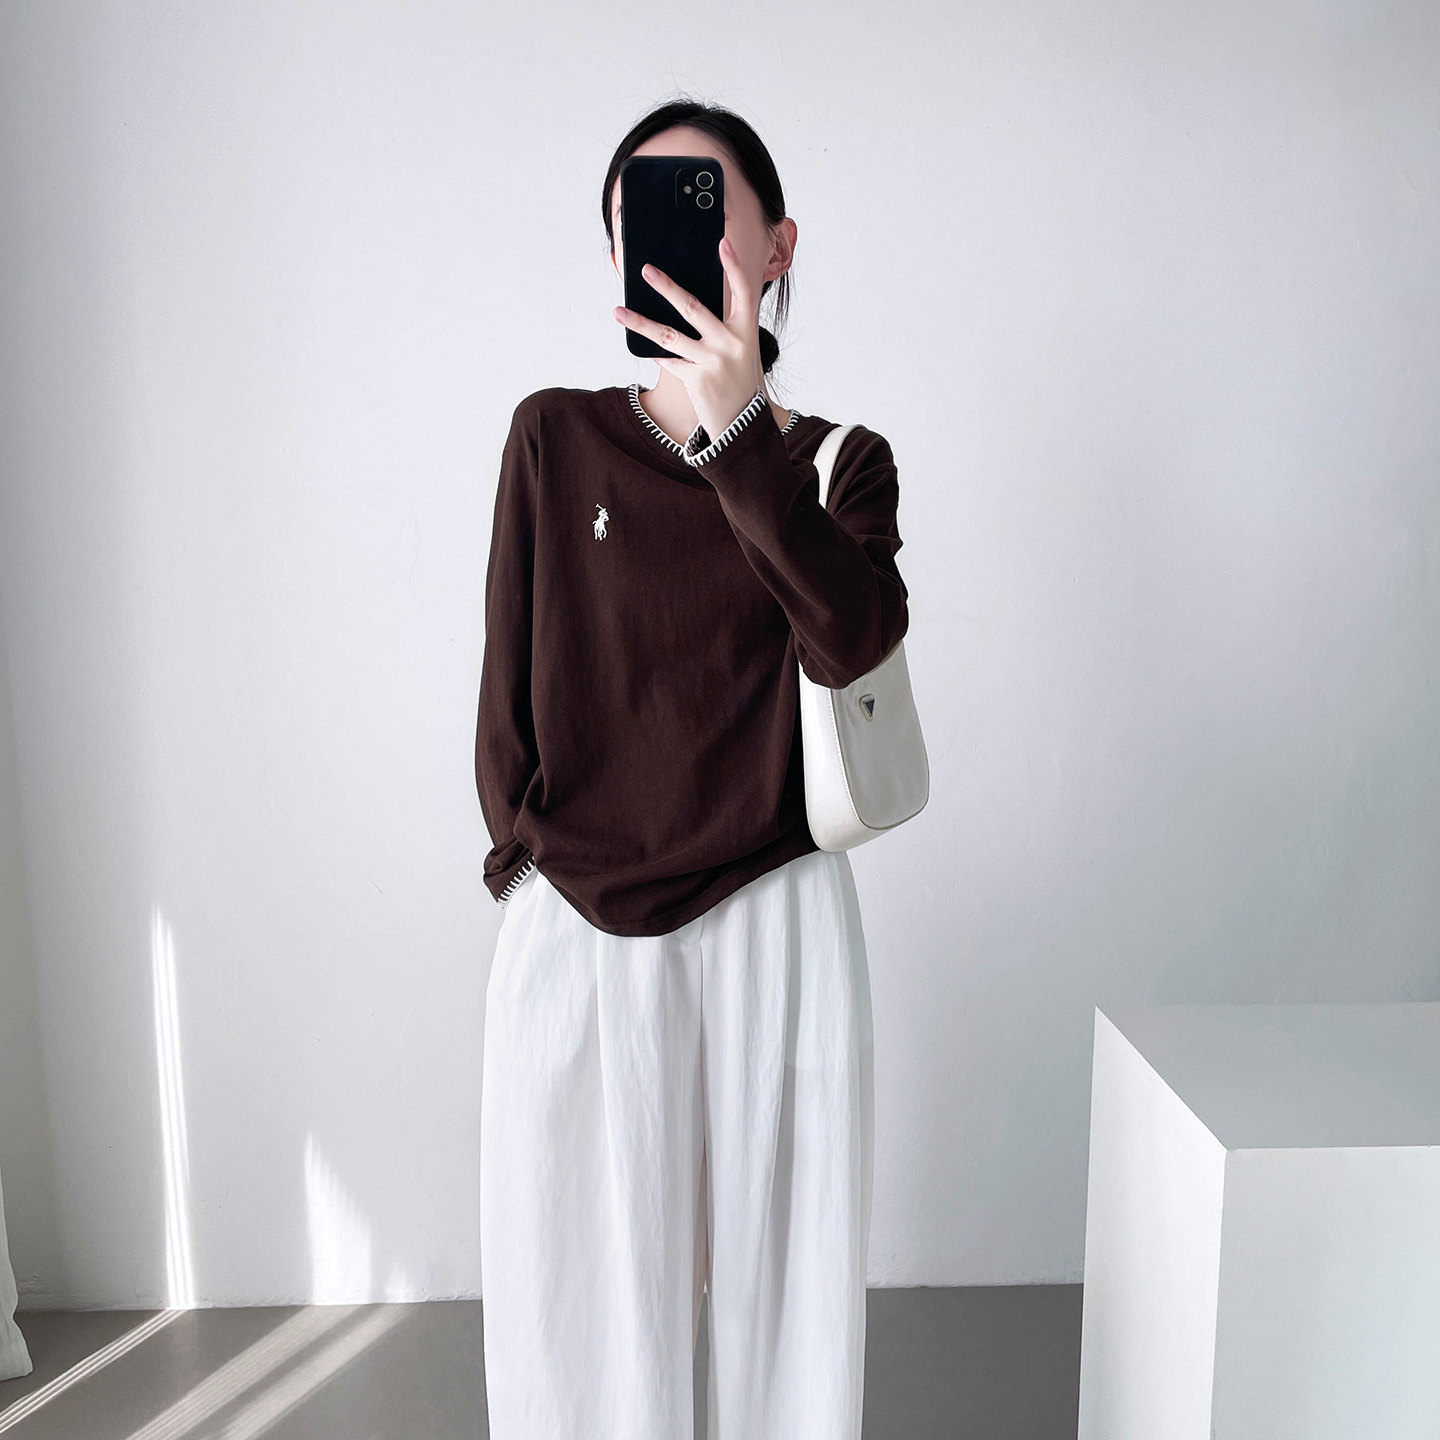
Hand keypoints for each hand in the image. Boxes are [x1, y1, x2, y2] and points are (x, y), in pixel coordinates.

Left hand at [612, 235, 763, 444]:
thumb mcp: (737, 350)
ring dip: (640, 322)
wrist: (742, 424)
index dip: (734, 266)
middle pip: (693, 307)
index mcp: (746, 331)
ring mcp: (713, 362)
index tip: (721, 242)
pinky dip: (654, 352)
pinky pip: (668, 360)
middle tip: (645, 270)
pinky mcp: (697, 380)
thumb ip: (719, 326)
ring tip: (619, 311)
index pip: (743, 291)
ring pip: (669, 335)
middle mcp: (731, 344)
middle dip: (667, 286)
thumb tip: (680, 300)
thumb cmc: (736, 379)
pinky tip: (638, 343)